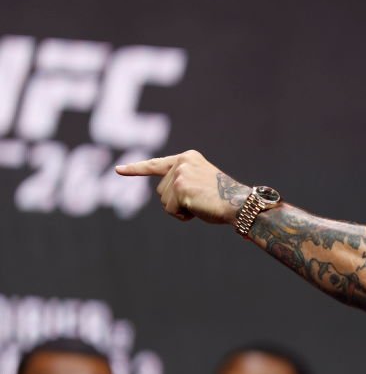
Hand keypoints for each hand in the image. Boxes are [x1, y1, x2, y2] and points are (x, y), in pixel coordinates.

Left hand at [115, 150, 250, 224]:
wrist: (239, 203)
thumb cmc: (225, 199)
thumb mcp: (201, 183)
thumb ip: (183, 182)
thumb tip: (167, 197)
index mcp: (188, 157)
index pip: (156, 164)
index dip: (136, 169)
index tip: (119, 170)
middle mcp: (182, 162)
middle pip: (161, 190)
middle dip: (176, 202)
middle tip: (200, 201)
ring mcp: (180, 174)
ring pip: (164, 201)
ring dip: (180, 209)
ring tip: (201, 204)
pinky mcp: (180, 188)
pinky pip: (170, 209)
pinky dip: (182, 215)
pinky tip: (198, 210)